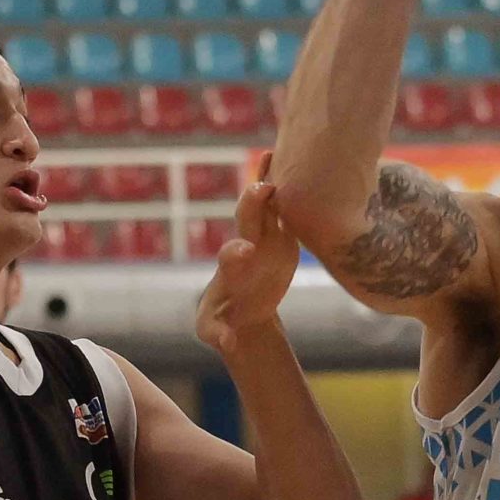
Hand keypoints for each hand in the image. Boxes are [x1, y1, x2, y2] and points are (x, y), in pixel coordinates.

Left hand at [195, 174, 298, 355]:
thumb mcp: (213, 331)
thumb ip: (218, 334)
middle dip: (253, 204)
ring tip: (272, 155)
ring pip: (265, 205)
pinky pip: (282, 207)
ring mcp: (263, 238)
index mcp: (231, 269)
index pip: (231, 255)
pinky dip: (282, 185)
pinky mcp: (281, 236)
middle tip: (263, 189)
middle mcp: (246, 245)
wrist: (242, 310)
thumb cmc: (224, 319)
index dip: (236, 252)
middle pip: (247, 219)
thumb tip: (228, 344)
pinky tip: (286, 158)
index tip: (245, 251)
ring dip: (267, 181)